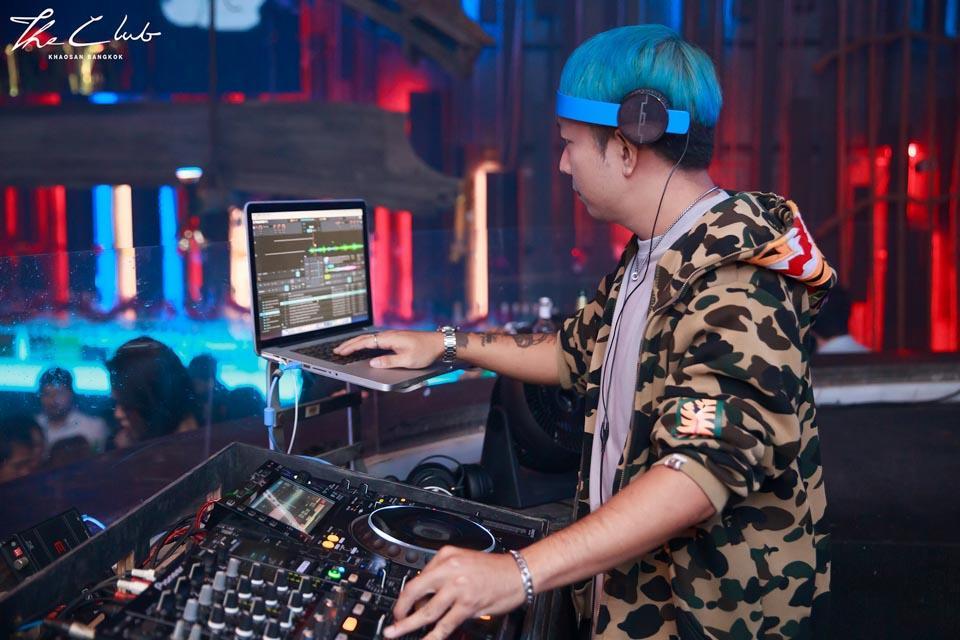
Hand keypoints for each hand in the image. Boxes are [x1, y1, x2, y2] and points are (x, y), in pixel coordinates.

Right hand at [334, 330, 442, 368]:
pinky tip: (365, 348)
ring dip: (357, 343)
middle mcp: (389, 335)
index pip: (365, 342)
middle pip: (365, 339)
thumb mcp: (407, 360)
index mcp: (389, 338)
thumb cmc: (426, 351)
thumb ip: (388, 362)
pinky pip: (376, 340)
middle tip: (337, 350)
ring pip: (370, 339)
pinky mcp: (396, 339)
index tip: (340, 352)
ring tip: (347, 349)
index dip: (351, 347)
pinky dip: (366, 344)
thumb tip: (373, 363)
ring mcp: (392, 336)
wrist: (440, 343)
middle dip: (349, 344)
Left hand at [384, 547, 526, 638]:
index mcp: (446, 556)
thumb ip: (443, 574)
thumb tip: (424, 594)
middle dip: (400, 610)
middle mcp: (449, 570)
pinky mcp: (468, 605)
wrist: (518, 573)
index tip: (399, 605)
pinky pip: (445, 624)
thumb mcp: (463, 560)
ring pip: (427, 611)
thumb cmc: (493, 569)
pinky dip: (432, 637)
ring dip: (408, 625)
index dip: (405, 595)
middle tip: (392, 622)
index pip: (418, 577)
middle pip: (415, 591)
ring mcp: (458, 588)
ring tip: (396, 633)